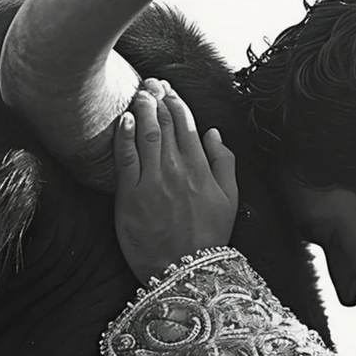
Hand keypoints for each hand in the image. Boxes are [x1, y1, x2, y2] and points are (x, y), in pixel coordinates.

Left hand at [112, 79, 239, 281]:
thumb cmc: (208, 238)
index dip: (176, 103)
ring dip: (142, 108)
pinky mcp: (131, 196)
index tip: (168, 90)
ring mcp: (153, 181)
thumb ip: (225, 163)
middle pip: (164, 123)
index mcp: (202, 169)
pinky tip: (124, 118)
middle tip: (150, 82)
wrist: (184, 272)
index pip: (187, 125)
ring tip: (139, 92)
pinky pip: (126, 157)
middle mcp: (178, 170)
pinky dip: (125, 134)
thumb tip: (213, 133)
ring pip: (146, 133)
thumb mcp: (230, 201)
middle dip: (157, 98)